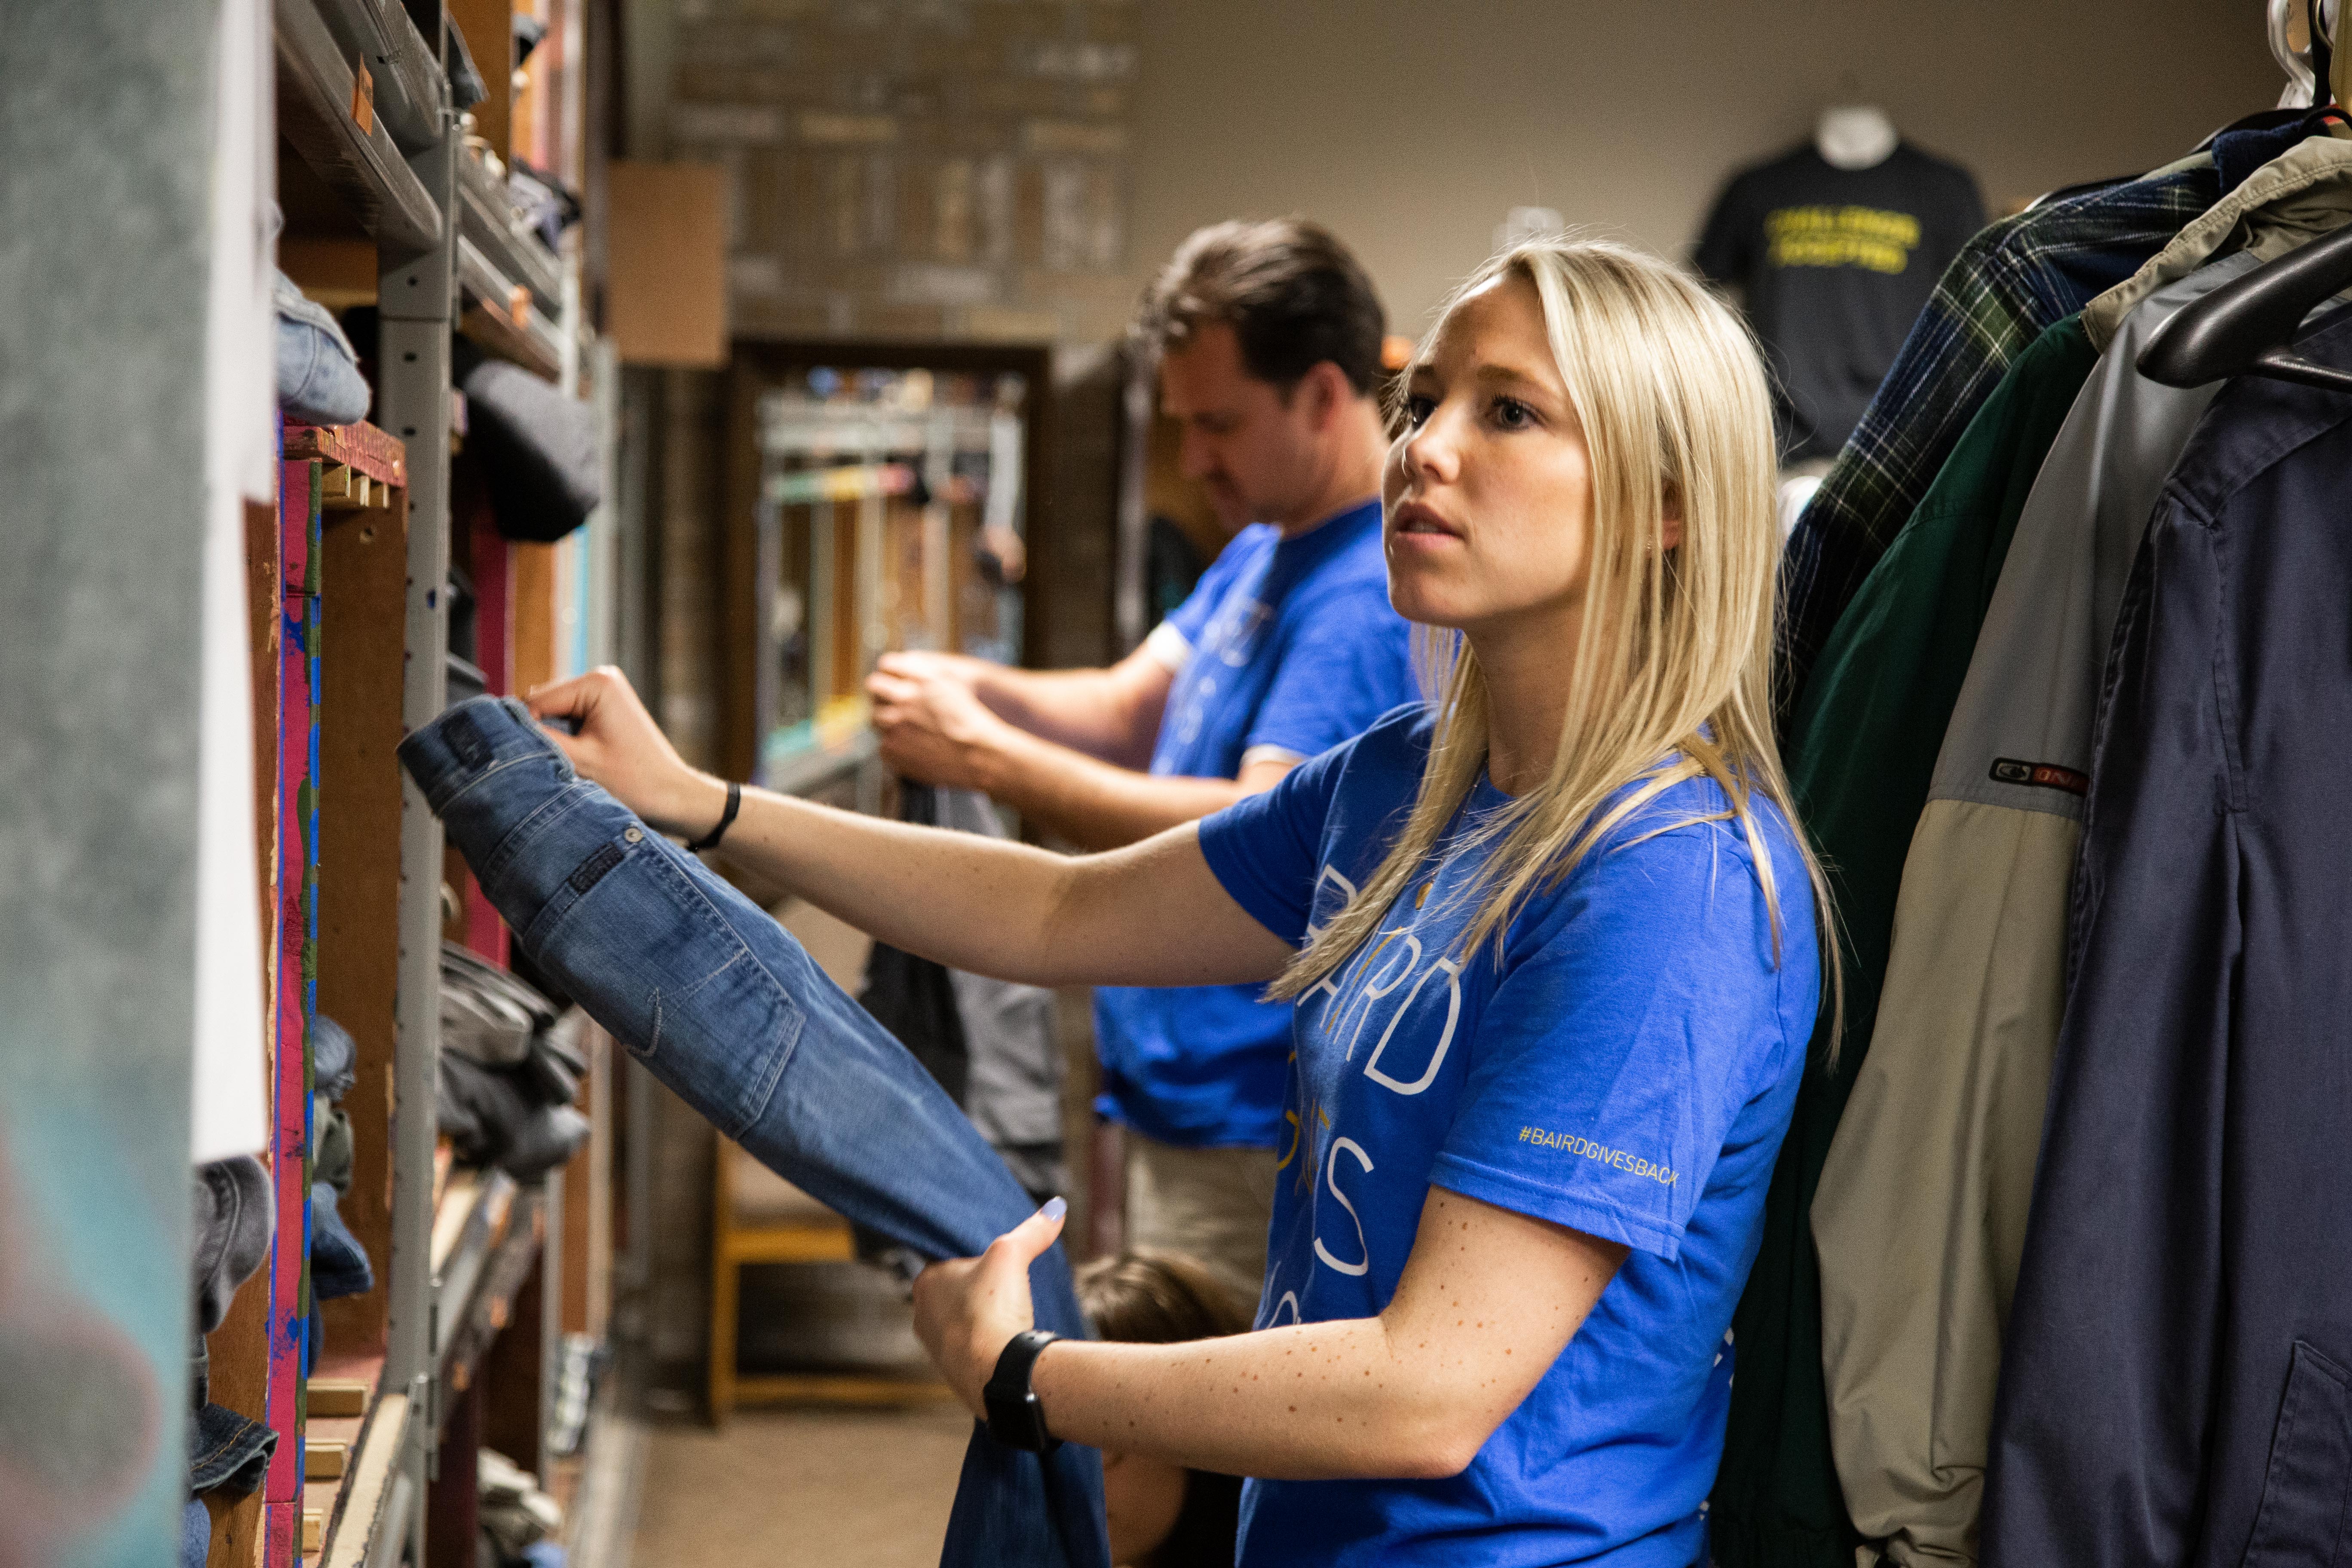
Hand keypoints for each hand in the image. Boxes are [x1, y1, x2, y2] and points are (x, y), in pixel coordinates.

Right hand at [525, 666, 728, 838]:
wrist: (674, 797)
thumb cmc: (638, 781)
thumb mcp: (579, 762)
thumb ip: (539, 741)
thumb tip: (501, 729)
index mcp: (596, 682)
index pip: (536, 701)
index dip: (529, 733)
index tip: (534, 760)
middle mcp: (600, 679)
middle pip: (543, 706)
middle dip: (544, 736)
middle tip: (559, 766)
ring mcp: (603, 694)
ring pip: (553, 717)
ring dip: (555, 742)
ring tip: (575, 765)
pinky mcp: (604, 711)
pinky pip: (568, 723)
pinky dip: (568, 743)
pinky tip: (581, 761)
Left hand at [867, 653, 1015, 791]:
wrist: (976, 755)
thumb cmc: (967, 719)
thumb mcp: (951, 683)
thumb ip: (923, 670)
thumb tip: (901, 664)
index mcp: (919, 680)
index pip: (886, 665)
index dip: (888, 672)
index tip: (889, 680)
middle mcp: (903, 699)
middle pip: (874, 689)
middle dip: (882, 695)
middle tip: (895, 705)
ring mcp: (893, 725)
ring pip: (876, 717)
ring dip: (887, 720)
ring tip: (909, 730)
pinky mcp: (890, 749)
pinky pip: (883, 743)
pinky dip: (894, 745)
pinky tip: (914, 747)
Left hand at [910, 1198, 1066, 1417]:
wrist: (996, 1372)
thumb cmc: (992, 1311)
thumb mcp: (1013, 1256)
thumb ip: (1032, 1231)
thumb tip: (1055, 1208)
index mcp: (926, 1282)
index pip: (946, 1261)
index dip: (973, 1260)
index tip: (994, 1264)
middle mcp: (921, 1315)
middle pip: (955, 1294)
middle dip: (978, 1292)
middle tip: (1005, 1289)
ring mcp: (935, 1347)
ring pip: (961, 1323)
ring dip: (982, 1320)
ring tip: (1009, 1316)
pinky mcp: (952, 1372)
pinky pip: (970, 1351)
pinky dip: (986, 1345)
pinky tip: (1006, 1343)